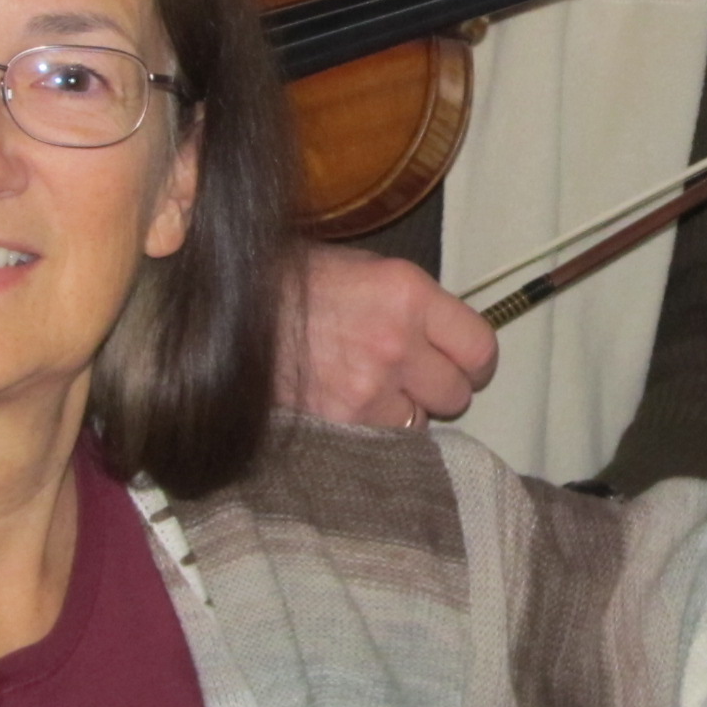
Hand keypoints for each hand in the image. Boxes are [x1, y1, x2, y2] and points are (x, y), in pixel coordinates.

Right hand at [279, 242, 498, 428]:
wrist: (226, 313)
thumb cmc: (291, 282)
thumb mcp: (361, 267)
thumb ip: (411, 302)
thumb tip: (443, 333)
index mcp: (407, 293)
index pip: (479, 347)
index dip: (476, 362)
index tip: (466, 365)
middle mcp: (397, 341)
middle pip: (457, 392)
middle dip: (441, 388)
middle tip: (415, 379)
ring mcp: (369, 387)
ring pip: (421, 422)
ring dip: (405, 412)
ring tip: (372, 390)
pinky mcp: (342, 422)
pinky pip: (383, 439)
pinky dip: (373, 429)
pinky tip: (349, 406)